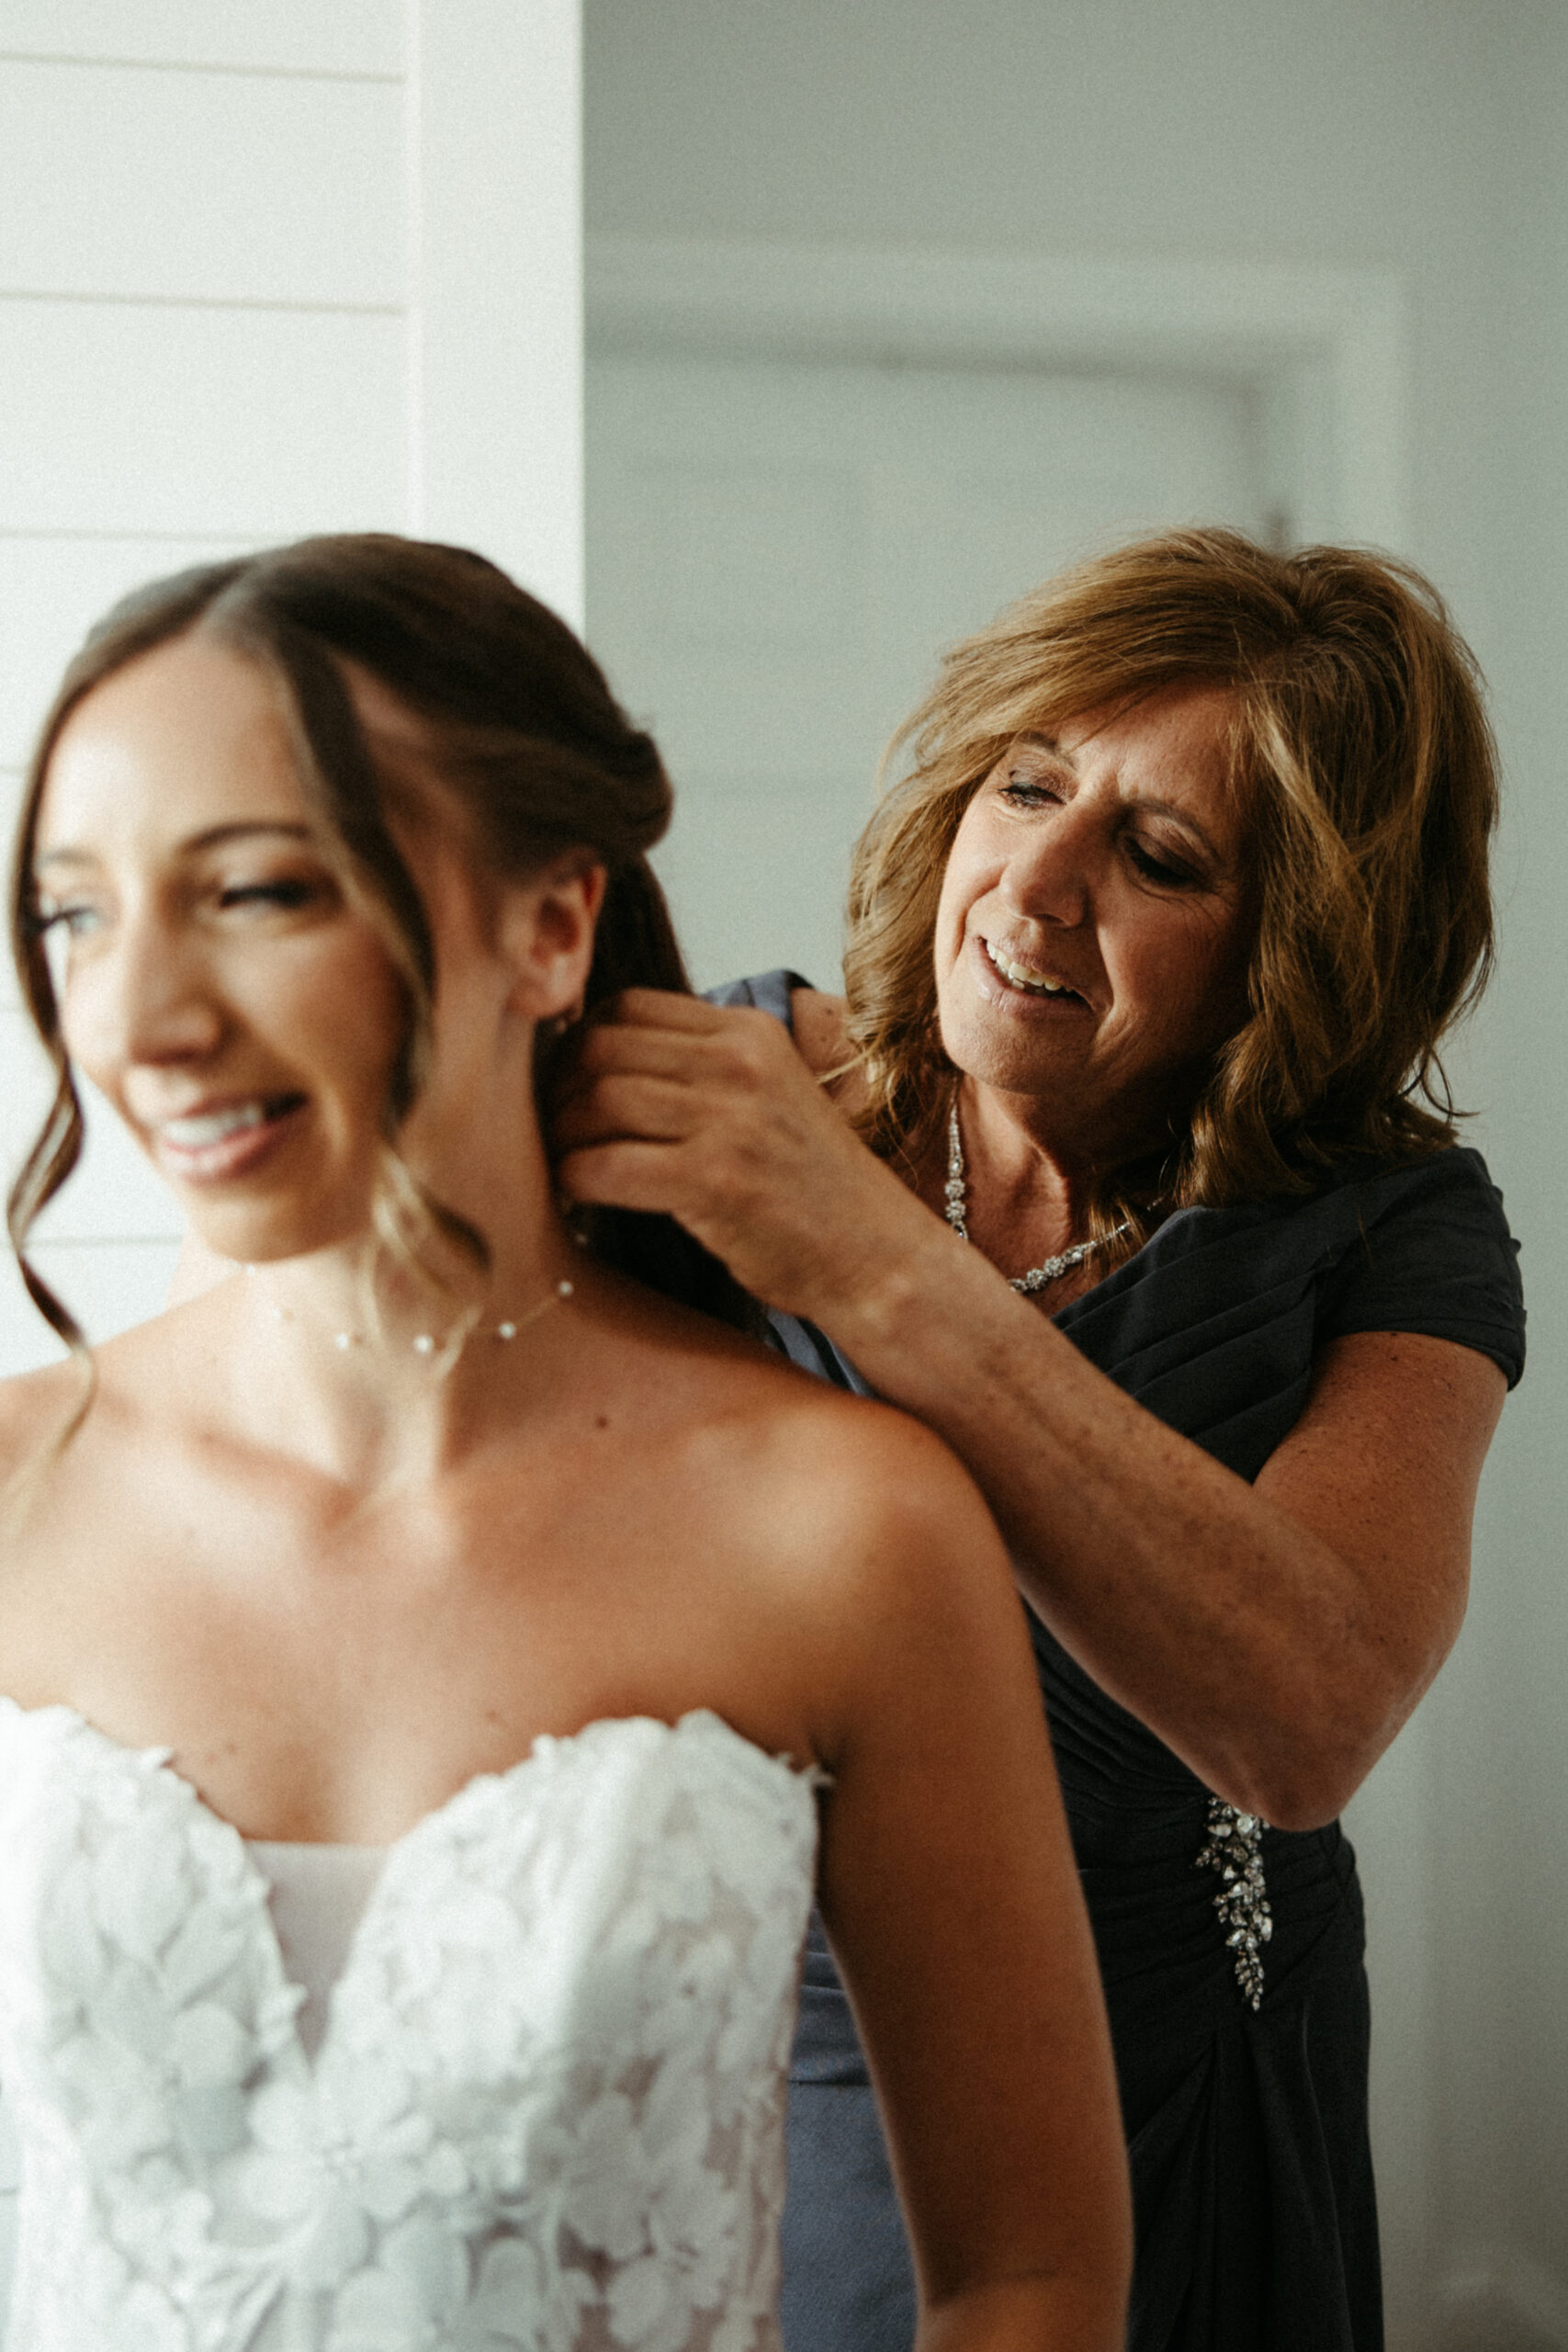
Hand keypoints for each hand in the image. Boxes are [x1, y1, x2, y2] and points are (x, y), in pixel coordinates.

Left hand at [552, 990, 939, 1323]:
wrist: (877, 1257)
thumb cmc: (807, 1189)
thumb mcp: (766, 1098)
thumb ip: (699, 1068)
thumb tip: (590, 1058)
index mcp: (749, 1033)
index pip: (628, 1005)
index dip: (578, 1042)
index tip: (564, 1085)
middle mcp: (741, 1063)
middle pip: (601, 1047)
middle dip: (558, 1089)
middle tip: (547, 1130)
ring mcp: (731, 1119)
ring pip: (596, 1101)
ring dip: (561, 1137)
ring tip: (561, 1165)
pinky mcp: (716, 1180)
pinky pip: (605, 1165)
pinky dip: (574, 1180)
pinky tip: (576, 1198)